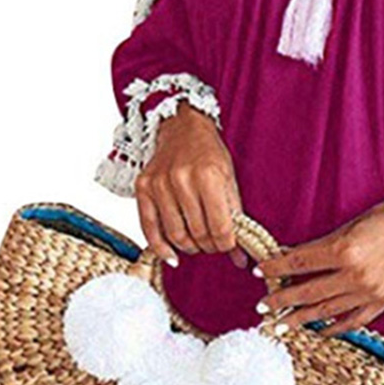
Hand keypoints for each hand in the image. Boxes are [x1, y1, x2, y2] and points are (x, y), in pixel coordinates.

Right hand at [134, 102, 246, 268]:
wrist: (183, 128)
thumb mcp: (229, 180)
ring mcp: (159, 184)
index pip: (220, 227)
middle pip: (198, 233)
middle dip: (210, 246)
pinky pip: (149, 228)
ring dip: (190, 247)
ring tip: (198, 243)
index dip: (227, 244)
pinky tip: (172, 255)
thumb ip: (235, 217)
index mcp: (208, 176)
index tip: (229, 246)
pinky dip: (161, 248)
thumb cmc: (209, 153)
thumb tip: (240, 257)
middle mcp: (182, 179)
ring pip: (176, 235)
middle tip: (214, 244)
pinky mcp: (143, 188)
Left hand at [251, 194, 383, 336]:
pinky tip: (317, 330)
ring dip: (299, 318)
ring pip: (325, 311)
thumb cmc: (381, 219)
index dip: (275, 268)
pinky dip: (333, 327)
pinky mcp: (382, 302)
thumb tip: (289, 260)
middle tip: (262, 307)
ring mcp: (369, 292)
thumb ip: (318, 247)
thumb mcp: (346, 228)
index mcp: (344, 250)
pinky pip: (352, 321)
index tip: (259, 272)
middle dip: (280, 301)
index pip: (298, 263)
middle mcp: (355, 275)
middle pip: (307, 292)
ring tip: (281, 324)